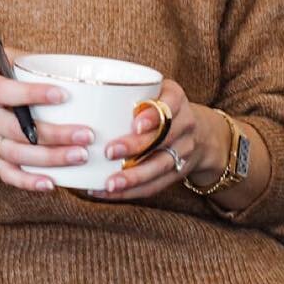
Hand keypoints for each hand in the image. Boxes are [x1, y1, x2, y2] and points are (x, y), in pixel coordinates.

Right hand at [0, 56, 96, 192]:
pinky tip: (51, 183)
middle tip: (86, 134)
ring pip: (16, 154)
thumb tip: (59, 61)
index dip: (33, 94)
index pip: (5, 91)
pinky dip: (28, 181)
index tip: (63, 95)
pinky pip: (7, 173)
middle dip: (54, 134)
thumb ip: (20, 61)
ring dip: (50, 158)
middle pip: (16, 129)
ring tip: (80, 156)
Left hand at [87, 80, 205, 202]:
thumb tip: (80, 90)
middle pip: (163, 139)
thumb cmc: (162, 106)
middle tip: (109, 151)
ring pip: (160, 166)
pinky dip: (131, 192)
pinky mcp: (177, 174)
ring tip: (109, 183)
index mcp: (177, 100)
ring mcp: (184, 152)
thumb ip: (128, 90)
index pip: (169, 106)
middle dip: (136, 147)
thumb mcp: (155, 90)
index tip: (135, 124)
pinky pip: (155, 186)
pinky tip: (107, 192)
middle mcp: (185, 125)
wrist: (202, 134)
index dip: (153, 117)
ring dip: (134, 177)